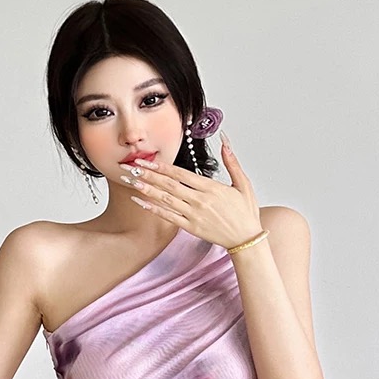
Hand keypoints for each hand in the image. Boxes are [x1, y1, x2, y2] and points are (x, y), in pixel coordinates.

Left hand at [119, 134, 261, 249]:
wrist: (247, 239)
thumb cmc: (245, 212)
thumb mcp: (243, 183)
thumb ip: (231, 161)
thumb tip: (225, 139)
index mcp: (210, 188)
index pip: (181, 174)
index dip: (162, 167)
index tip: (148, 160)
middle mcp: (199, 201)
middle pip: (169, 185)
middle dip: (149, 175)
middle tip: (132, 167)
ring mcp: (194, 215)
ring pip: (166, 200)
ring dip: (147, 190)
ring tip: (132, 182)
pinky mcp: (191, 227)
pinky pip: (168, 217)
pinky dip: (154, 209)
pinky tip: (141, 203)